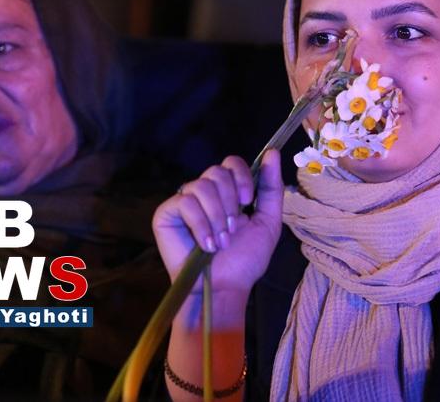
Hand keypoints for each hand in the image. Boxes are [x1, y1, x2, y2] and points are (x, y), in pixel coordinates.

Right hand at [152, 150, 283, 297]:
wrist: (224, 287)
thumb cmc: (244, 260)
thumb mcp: (267, 222)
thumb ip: (271, 188)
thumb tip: (273, 152)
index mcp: (227, 192)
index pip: (231, 163)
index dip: (241, 176)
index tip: (247, 201)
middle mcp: (204, 193)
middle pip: (216, 172)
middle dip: (229, 202)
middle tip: (233, 229)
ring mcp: (184, 202)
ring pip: (201, 186)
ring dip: (216, 216)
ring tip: (221, 241)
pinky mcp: (166, 214)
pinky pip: (185, 202)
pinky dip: (200, 224)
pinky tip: (206, 245)